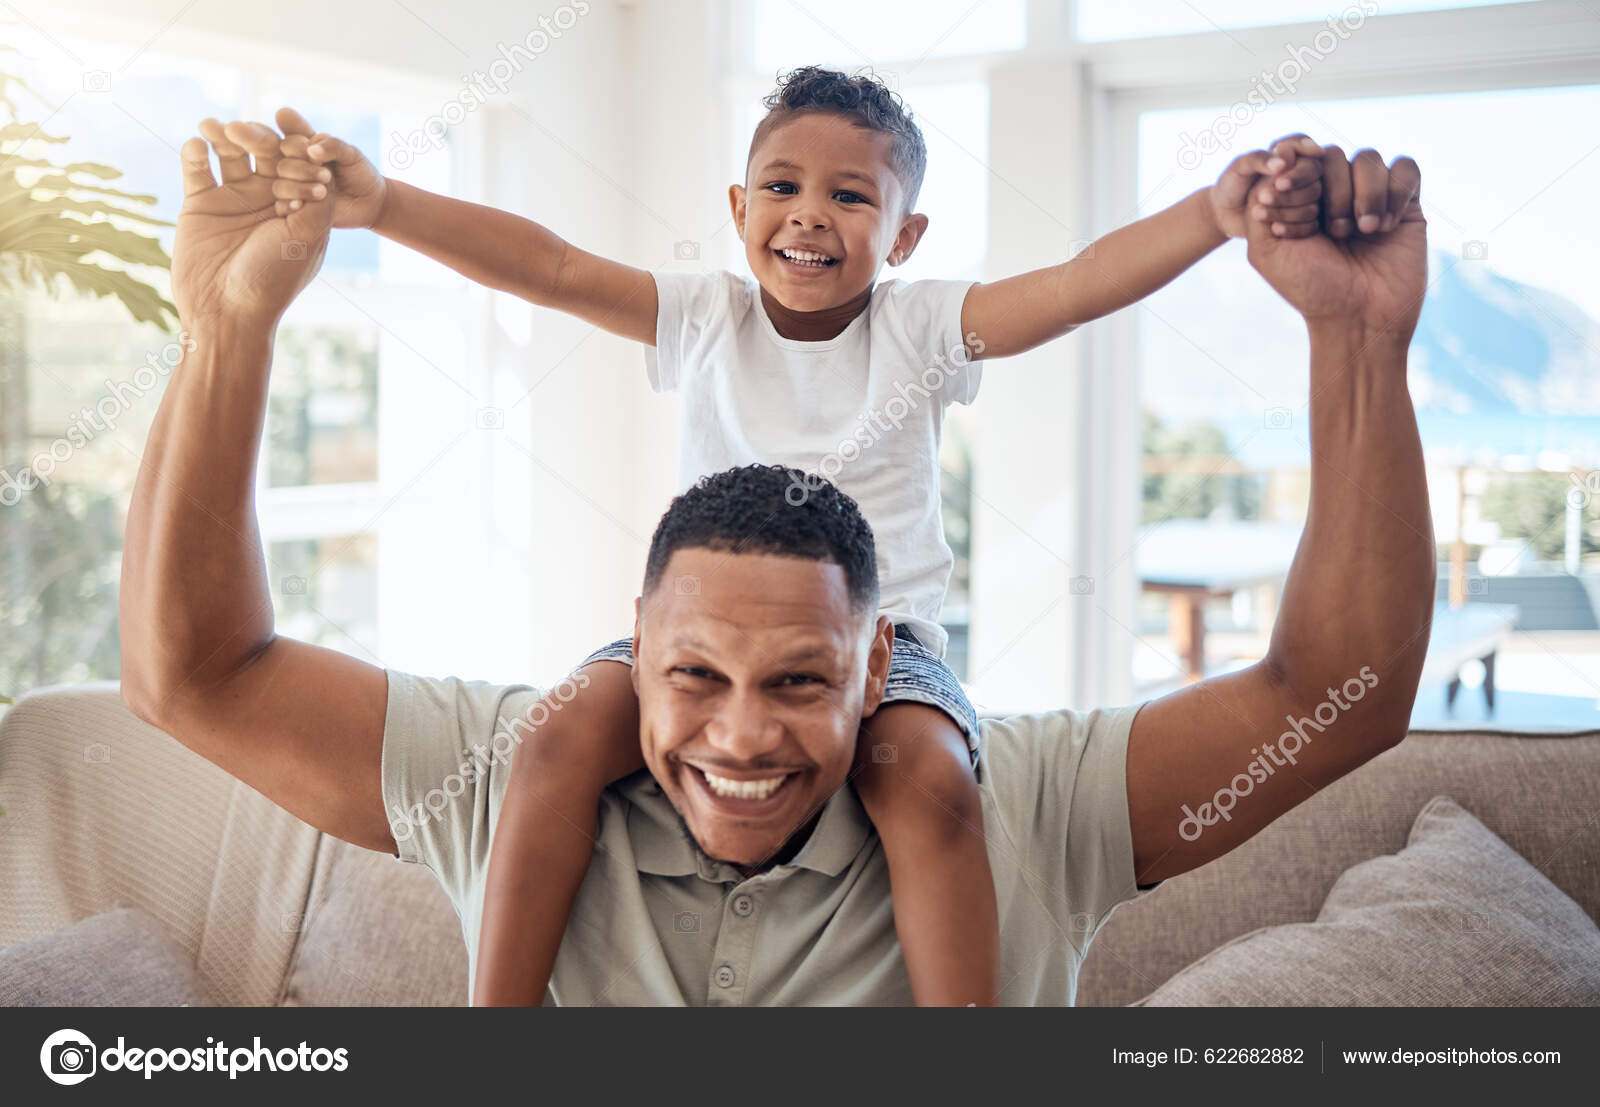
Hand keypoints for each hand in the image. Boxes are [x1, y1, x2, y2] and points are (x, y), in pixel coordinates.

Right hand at [172, 117, 332, 332]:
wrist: (225, 310)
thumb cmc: (273, 280)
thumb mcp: (305, 240)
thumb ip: (317, 203)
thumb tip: (324, 169)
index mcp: (300, 205)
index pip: (302, 164)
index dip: (299, 152)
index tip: (296, 150)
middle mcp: (268, 196)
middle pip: (266, 152)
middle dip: (260, 138)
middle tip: (253, 135)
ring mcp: (234, 197)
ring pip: (230, 153)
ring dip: (224, 136)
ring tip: (217, 127)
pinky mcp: (201, 202)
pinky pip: (196, 168)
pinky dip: (194, 153)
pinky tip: (197, 146)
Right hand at [259, 107, 388, 229]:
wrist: (371, 203)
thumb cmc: (361, 173)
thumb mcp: (351, 154)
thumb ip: (332, 146)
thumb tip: (311, 150)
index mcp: (305, 150)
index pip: (289, 144)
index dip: (298, 148)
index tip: (318, 156)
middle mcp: (297, 169)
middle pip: (282, 166)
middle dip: (301, 170)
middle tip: (327, 176)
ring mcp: (296, 190)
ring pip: (280, 187)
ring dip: (298, 188)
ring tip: (323, 192)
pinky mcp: (299, 210)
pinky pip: (283, 208)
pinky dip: (290, 206)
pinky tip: (302, 206)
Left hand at [1209, 134, 1325, 239]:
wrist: (1224, 214)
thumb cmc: (1230, 185)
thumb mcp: (1238, 168)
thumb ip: (1258, 160)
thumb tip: (1283, 164)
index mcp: (1285, 154)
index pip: (1303, 145)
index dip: (1301, 152)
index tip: (1286, 167)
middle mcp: (1299, 172)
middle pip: (1315, 170)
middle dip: (1294, 181)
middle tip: (1267, 193)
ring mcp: (1304, 194)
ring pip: (1315, 195)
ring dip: (1289, 205)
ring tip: (1259, 211)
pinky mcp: (1303, 216)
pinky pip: (1312, 220)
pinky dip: (1295, 225)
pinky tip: (1274, 229)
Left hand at [1244, 144, 1424, 336]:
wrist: (1358, 318)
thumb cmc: (1310, 288)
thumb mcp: (1266, 251)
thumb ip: (1258, 206)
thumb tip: (1273, 165)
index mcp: (1303, 201)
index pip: (1299, 161)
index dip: (1295, 173)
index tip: (1286, 192)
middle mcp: (1337, 195)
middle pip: (1333, 156)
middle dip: (1330, 191)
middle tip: (1333, 232)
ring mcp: (1372, 197)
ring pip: (1368, 159)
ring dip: (1362, 194)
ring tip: (1361, 232)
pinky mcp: (1407, 204)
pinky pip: (1406, 169)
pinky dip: (1395, 192)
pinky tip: (1385, 227)